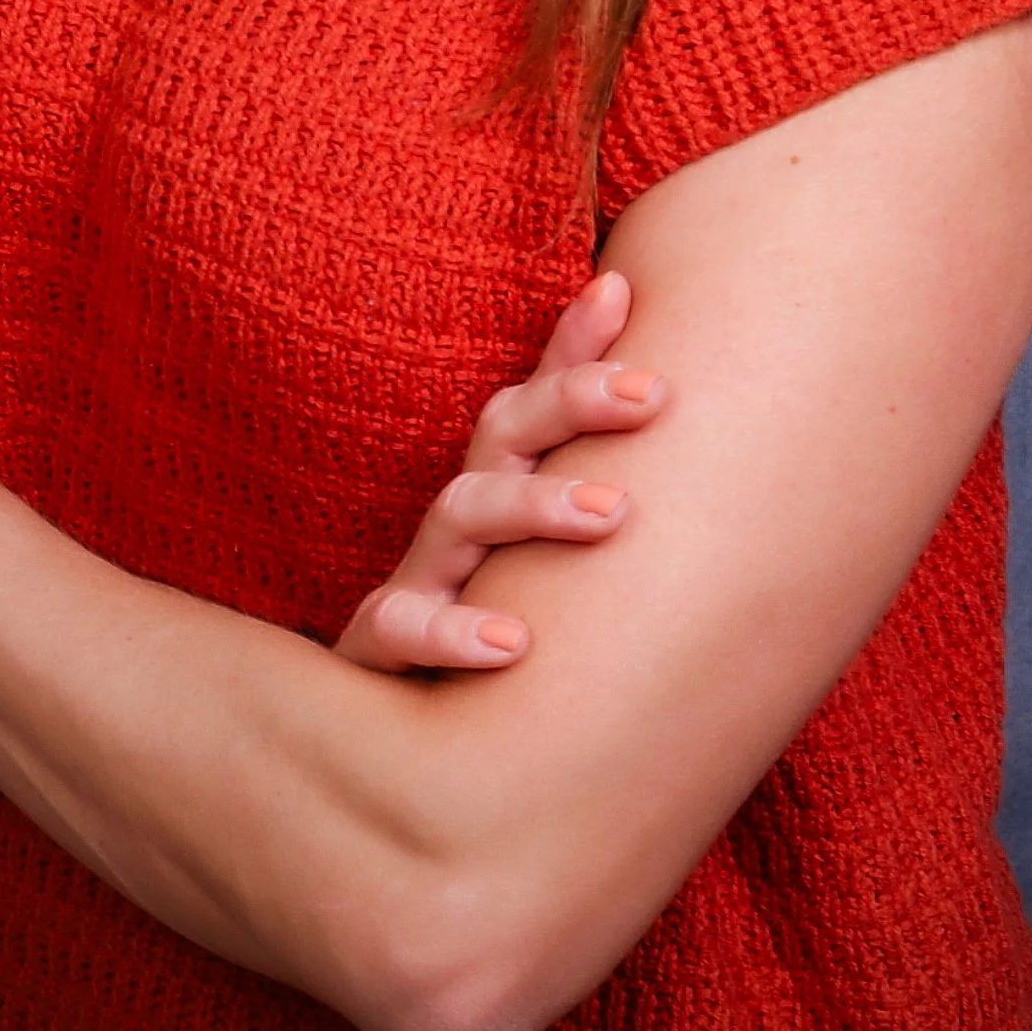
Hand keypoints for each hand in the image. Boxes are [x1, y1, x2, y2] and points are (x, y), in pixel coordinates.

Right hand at [335, 270, 665, 674]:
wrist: (390, 724)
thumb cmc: (488, 614)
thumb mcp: (539, 540)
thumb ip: (597, 467)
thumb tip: (652, 355)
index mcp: (502, 480)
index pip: (543, 398)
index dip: (583, 352)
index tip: (631, 306)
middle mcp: (461, 513)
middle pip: (504, 431)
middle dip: (573, 402)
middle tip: (652, 397)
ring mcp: (420, 571)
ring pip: (461, 511)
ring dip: (533, 503)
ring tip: (611, 516)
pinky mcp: (379, 644)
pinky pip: (402, 625)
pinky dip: (450, 631)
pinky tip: (513, 642)